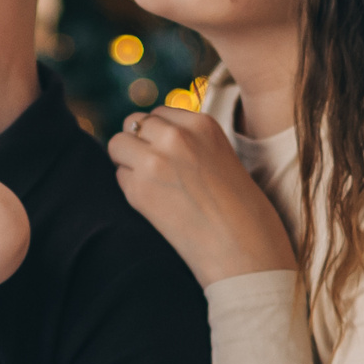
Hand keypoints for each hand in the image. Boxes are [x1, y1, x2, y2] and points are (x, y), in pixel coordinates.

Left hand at [107, 106, 300, 287]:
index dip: (158, 134)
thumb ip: (189, 142)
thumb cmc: (240, 210)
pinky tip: (157, 205)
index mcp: (202, 123)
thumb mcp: (219, 157)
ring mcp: (154, 161)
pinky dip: (131, 188)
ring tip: (152, 184)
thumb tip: (147, 132)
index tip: (169, 154)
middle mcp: (175, 136)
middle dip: (138, 142)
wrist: (246, 250)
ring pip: (117, 144)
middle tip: (155, 169)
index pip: (159, 113)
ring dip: (127, 161)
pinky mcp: (139, 191)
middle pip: (133, 122)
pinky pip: (120, 176)